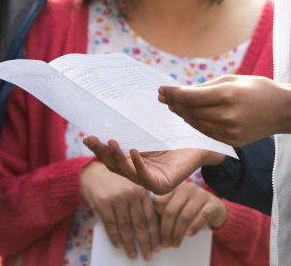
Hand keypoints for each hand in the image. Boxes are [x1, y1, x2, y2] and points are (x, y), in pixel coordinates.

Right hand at [80, 161, 160, 259]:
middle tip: (148, 256)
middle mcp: (131, 194)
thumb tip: (150, 228)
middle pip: (140, 225)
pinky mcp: (103, 203)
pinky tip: (118, 245)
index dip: (155, 234)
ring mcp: (117, 199)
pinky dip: (115, 237)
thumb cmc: (116, 180)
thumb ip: (141, 202)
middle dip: (145, 243)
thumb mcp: (132, 186)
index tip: (158, 246)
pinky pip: (110, 225)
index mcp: (142, 190)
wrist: (93, 169)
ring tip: (132, 254)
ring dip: (129, 244)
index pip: (151, 217)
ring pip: (125, 228)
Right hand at [83, 136, 223, 194]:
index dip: (98, 148)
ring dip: (116, 158)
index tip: (87, 136)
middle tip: (92, 139)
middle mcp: (139, 173)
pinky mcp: (162, 186)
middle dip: (102, 152)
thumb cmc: (177, 133)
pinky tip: (133, 151)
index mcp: (134, 161)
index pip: (111, 157)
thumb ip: (133, 124)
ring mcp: (150, 181)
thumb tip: (111, 104)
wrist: (203, 141)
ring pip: (127, 172)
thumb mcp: (150, 128)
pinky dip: (138, 165)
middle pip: (115, 165)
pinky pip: (146, 177)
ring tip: (110, 142)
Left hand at [153, 182, 226, 247]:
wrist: (215, 208)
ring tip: (175, 244)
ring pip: (185, 216)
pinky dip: (194, 227)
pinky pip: (201, 216)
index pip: (160, 202)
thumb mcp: (176, 206)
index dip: (156, 219)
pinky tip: (189, 235)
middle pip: (171, 211)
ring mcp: (200, 194)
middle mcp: (186, 188)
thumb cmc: (190, 209)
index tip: (155, 234)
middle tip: (166, 244)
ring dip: (178, 233)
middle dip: (166, 230)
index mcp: (174, 187)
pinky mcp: (212, 204)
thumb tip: (150, 228)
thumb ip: (164, 212)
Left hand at [159, 75, 290, 145]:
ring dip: (182, 115)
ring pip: (196, 123)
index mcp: (226, 95)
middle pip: (190, 111)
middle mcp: (227, 115)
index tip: (161, 89)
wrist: (283, 110)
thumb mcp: (231, 80)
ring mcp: (229, 131)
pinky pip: (207, 132)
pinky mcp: (232, 141)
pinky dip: (196, 124)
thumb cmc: (257, 89)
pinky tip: (189, 116)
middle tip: (162, 97)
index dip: (173, 93)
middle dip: (174, 104)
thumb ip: (206, 87)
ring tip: (173, 106)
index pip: (190, 96)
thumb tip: (182, 93)